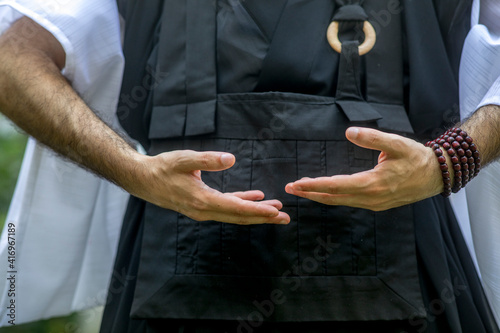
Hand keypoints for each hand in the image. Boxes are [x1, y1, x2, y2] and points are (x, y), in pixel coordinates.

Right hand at [129, 150, 290, 224]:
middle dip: (263, 218)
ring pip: (234, 214)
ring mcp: (203, 210)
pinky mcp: (202, 206)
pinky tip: (255, 198)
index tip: (275, 213)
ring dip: (255, 213)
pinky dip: (242, 204)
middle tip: (285, 218)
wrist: (145, 180)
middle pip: (239, 217)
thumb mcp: (184, 159)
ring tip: (276, 211)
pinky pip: (226, 208)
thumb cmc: (163, 167)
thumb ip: (208, 159)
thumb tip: (231, 159)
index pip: (236, 209)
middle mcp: (205, 210)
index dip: (257, 211)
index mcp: (202, 200)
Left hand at [285, 127, 443, 210]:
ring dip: (320, 197)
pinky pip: (349, 202)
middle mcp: (371, 198)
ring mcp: (374, 204)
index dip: (314, 185)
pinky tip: (324, 194)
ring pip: (340, 202)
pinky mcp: (376, 204)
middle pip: (333, 197)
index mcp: (373, 184)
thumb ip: (372, 138)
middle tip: (290, 188)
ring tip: (302, 191)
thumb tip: (348, 132)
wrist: (437, 176)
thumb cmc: (416, 158)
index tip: (297, 183)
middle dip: (310, 193)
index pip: (336, 186)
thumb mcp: (396, 144)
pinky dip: (333, 198)